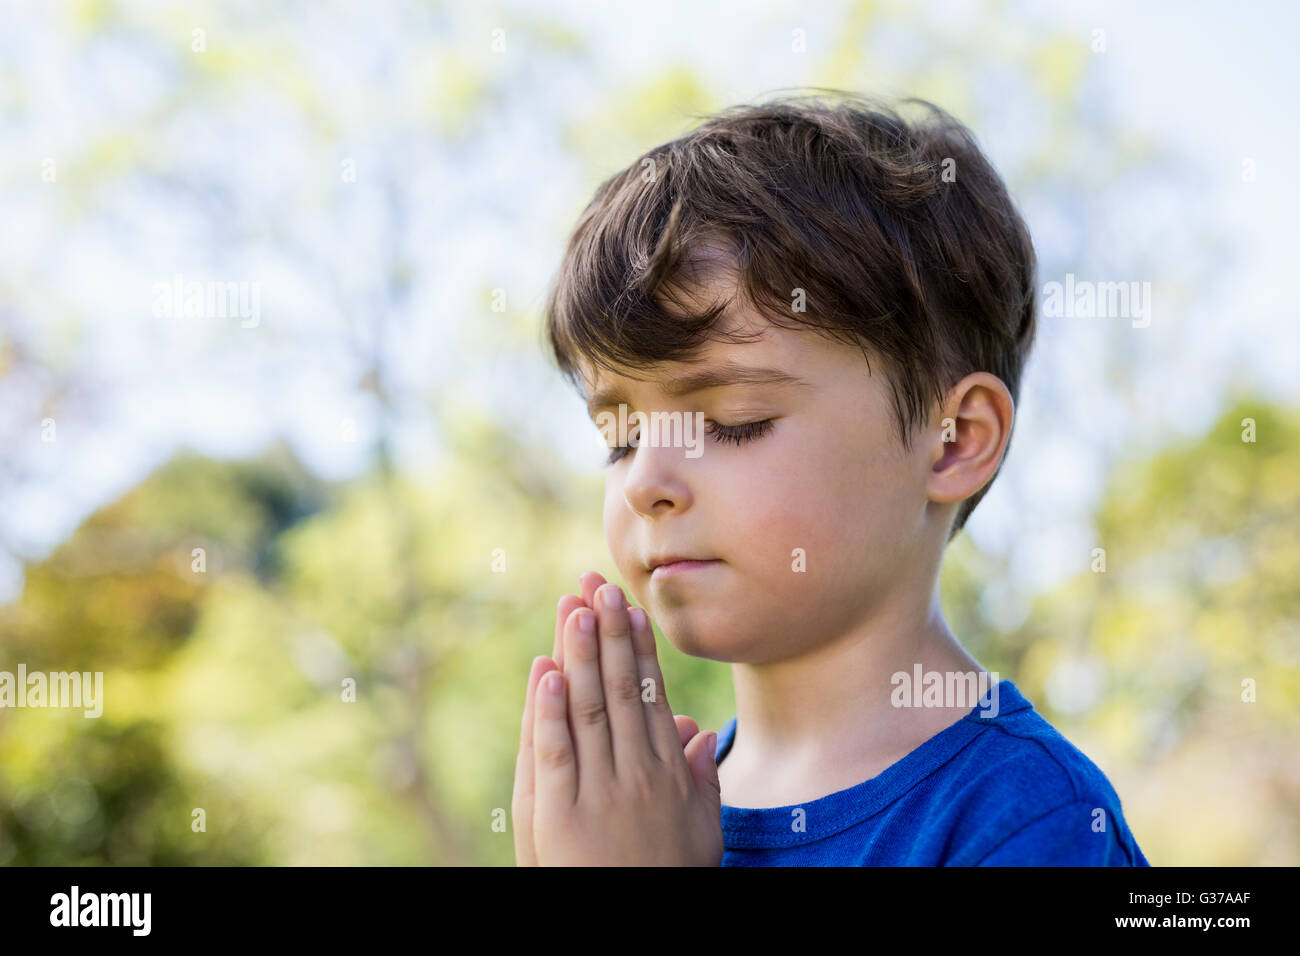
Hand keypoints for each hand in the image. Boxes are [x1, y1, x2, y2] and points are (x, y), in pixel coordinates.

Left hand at [530, 580, 722, 865]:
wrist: (635, 931)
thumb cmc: (667, 880)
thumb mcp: (702, 831)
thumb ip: (702, 779)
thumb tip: (700, 731)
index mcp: (667, 773)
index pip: (649, 695)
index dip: (636, 648)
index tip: (628, 607)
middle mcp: (635, 774)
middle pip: (618, 689)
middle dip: (606, 633)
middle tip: (596, 585)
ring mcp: (597, 792)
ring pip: (587, 710)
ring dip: (577, 656)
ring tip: (572, 608)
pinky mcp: (558, 814)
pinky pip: (554, 753)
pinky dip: (546, 711)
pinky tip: (543, 673)